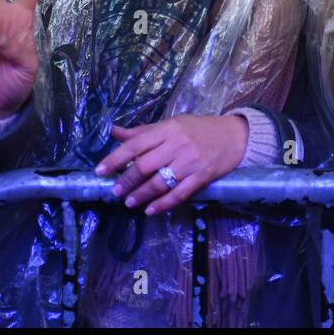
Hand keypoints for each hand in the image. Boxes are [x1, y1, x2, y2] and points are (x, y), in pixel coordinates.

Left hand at [94, 114, 249, 215]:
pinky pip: (178, 194)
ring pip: (160, 182)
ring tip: (130, 202)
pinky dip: (163, 204)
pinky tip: (150, 210)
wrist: (234, 136)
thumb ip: (143, 132)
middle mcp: (177, 145)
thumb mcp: (172, 124)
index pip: (135, 144)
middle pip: (145, 166)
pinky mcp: (202, 177)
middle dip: (126, 181)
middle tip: (115, 192)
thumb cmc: (199, 129)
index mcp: (167, 129)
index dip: (115, 159)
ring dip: (141, 195)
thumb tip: (114, 132)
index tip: (100, 171)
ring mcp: (190, 162)